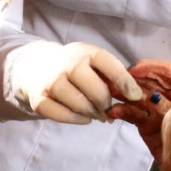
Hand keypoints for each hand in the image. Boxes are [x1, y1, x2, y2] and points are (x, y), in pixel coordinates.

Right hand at [9, 41, 143, 123]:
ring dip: (93, 113)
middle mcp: (67, 64)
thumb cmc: (74, 67)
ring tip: (96, 113)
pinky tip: (82, 116)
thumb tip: (134, 96)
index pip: (109, 64)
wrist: (35, 67)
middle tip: (108, 109)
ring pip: (80, 105)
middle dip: (106, 103)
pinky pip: (64, 116)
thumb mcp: (91, 62)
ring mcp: (51, 82)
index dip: (124, 81)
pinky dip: (77, 119)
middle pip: (95, 90)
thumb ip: (111, 75)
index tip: (135, 96)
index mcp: (85, 52)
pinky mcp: (40, 99)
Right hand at [106, 59, 170, 160]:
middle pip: (149, 82)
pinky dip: (122, 111)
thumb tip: (152, 96)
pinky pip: (133, 114)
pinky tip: (112, 111)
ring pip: (138, 96)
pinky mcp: (146, 125)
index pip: (168, 72)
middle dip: (132, 78)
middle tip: (113, 76)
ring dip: (123, 92)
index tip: (135, 69)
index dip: (152, 68)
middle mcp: (170, 97)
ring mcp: (157, 111)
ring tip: (108, 91)